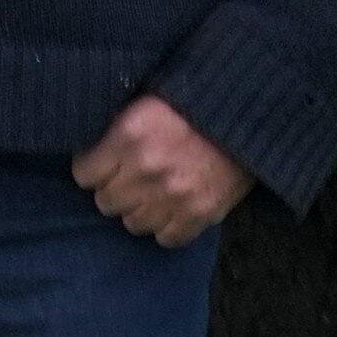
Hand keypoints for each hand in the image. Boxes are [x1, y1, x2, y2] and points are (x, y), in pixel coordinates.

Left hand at [75, 95, 251, 246]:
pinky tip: (174, 208)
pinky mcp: (200, 214)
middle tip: (131, 178)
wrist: (252, 112)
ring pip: (132, 223)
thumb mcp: (147, 98)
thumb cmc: (196, 99)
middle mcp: (146, 168)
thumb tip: (90, 144)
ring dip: (140, 209)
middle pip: (105, 201)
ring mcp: (173, 195)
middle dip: (115, 189)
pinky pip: (167, 238)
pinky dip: (168, 226)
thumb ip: (117, 125)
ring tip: (154, 192)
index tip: (105, 164)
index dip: (93, 168)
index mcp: (128, 134)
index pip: (84, 174)